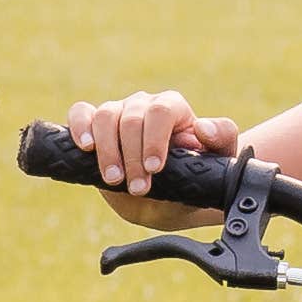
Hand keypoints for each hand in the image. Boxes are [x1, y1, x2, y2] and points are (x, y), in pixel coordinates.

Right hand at [61, 88, 236, 194]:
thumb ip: (221, 138)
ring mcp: (117, 112)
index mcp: (173, 107)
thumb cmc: (194, 174)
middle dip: (132, 157)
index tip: (155, 168)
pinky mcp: (94, 125)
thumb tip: (202, 127)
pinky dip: (79, 127)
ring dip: (107, 151)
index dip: (154, 139)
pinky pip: (81, 113)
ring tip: (114, 180)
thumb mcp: (217, 160)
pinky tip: (85, 147)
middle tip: (138, 187)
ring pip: (105, 116)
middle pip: (130, 118)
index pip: (161, 111)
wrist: (169, 195)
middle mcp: (143, 105)